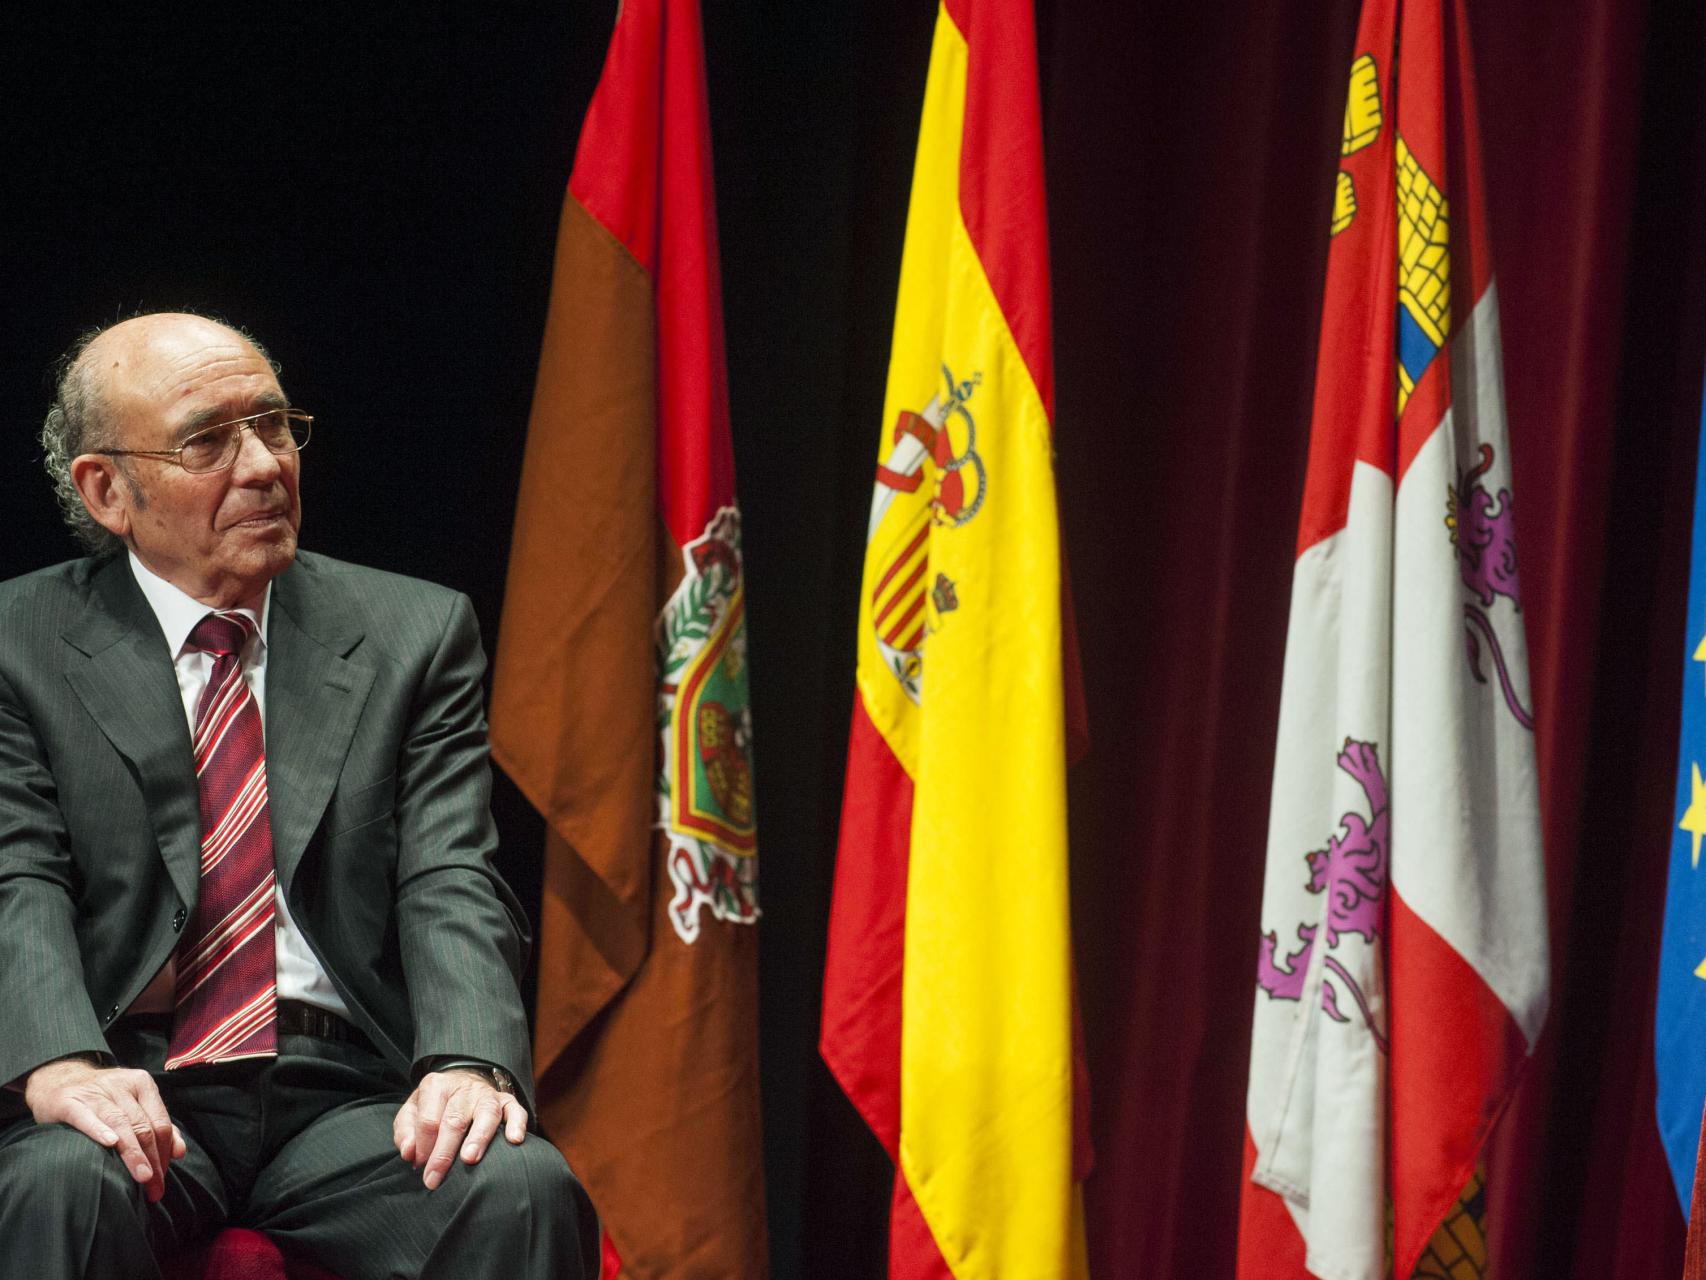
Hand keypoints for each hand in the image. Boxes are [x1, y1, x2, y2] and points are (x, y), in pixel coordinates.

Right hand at [22, 1057, 184, 1202]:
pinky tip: (110, 1143)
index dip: (165, 1152)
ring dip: (134, 1153)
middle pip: (143, 1126)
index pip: (160, 1123)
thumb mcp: (133, 1104)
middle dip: (153, 1160)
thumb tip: (180, 1152)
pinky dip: (100, 1130)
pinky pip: (87, 1117)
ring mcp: (95, 1093)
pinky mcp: (69, 1101)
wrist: (59, 1079)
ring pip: (121, 1123)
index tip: (163, 1180)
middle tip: (155, 1189)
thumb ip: (157, 1125)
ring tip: (142, 1177)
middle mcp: (122, 1086)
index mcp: (142, 1085)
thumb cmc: (103, 1098)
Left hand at [393, 1069, 525, 1190]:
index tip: (419, 1168)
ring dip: (478, 1137)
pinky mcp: (507, 1100)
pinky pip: (516, 1109)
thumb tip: (408, 1153)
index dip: (423, 1147)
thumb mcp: (412, 1110)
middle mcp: (463, 1088)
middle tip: (434, 1179)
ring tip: (470, 1158)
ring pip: (486, 1113)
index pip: (428, 1120)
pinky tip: (515, 1139)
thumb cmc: (434, 1104)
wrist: (461, 1080)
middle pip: (454, 1120)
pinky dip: (517, 1123)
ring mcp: (487, 1094)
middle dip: (443, 1152)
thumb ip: (406, 1131)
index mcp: (436, 1086)